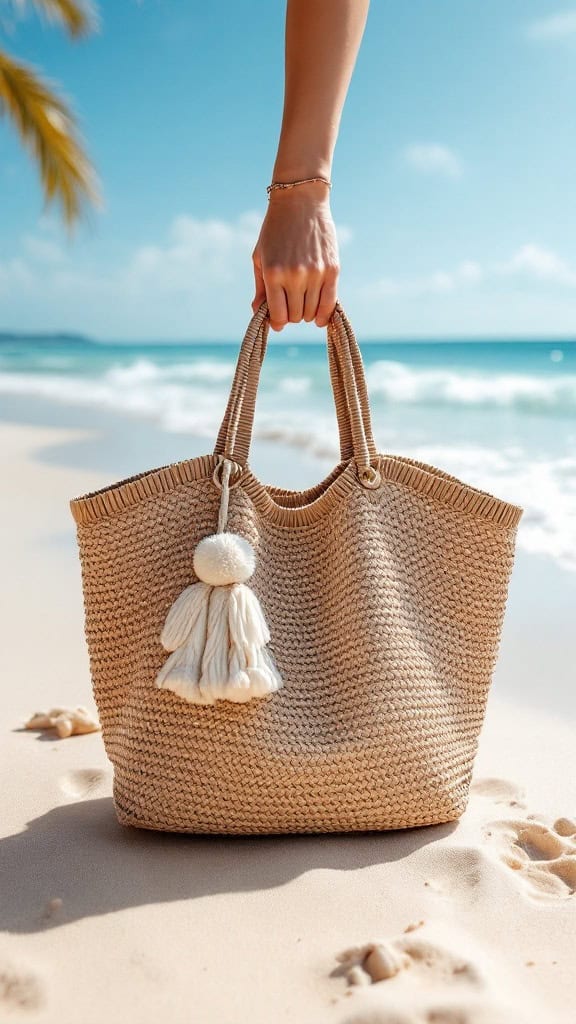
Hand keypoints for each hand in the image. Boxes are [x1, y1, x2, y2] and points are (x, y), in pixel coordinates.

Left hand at [251, 184, 339, 330]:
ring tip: (303, 302)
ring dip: (307, 313)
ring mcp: (315, 273)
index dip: (277, 322)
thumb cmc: (275, 230)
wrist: (300, 202)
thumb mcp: (260, 257)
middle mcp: (295, 276)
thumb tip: (257, 313)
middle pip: (296, 316)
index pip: (278, 316)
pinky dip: (324, 315)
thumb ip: (260, 288)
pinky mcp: (332, 270)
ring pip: (312, 313)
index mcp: (273, 273)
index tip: (278, 320)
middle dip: (292, 315)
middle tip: (291, 305)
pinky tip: (319, 317)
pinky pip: (329, 304)